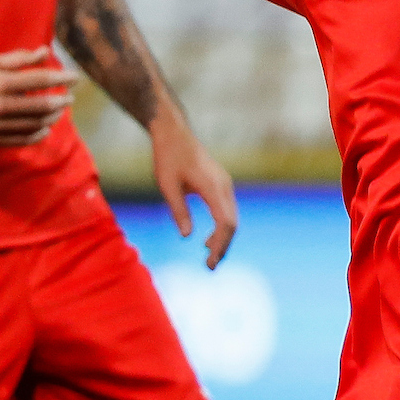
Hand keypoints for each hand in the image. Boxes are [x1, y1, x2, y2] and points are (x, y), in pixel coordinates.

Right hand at [0, 48, 72, 144]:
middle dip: (60, 101)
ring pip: (33, 124)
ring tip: (58, 112)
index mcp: (0, 82)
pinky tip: (44, 129)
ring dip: (51, 118)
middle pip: (40, 105)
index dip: (60, 78)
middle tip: (69, 98)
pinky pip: (21, 140)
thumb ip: (19, 59)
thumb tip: (45, 52)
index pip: (39, 80)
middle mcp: (0, 105)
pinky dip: (36, 135)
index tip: (75, 78)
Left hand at [150, 109, 237, 268]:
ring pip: (231, 218)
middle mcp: (224, 186)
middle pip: (232, 223)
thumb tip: (186, 236)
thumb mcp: (167, 185)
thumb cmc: (167, 156)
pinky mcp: (220, 184)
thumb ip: (178, 210)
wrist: (173, 132)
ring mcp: (224, 184)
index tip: (209, 262)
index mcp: (213, 186)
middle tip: (210, 267)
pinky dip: (221, 227)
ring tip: (208, 256)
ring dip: (223, 238)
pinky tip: (208, 239)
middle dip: (224, 247)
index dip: (220, 245)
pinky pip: (226, 210)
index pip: (225, 223)